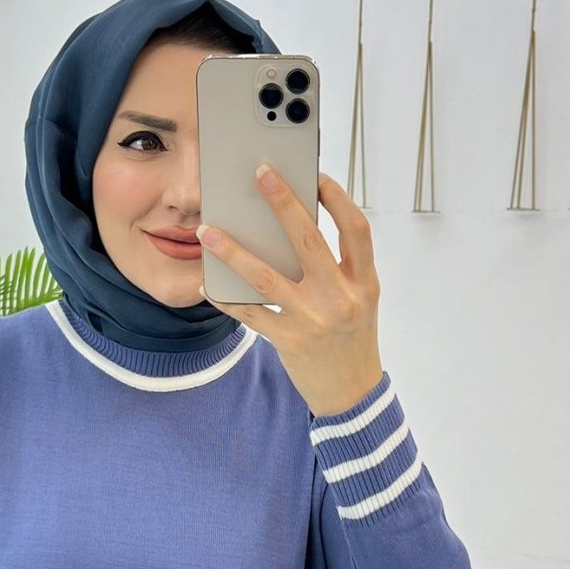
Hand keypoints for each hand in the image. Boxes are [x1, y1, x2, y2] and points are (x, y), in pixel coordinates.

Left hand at [198, 168, 384, 417]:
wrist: (352, 394)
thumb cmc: (352, 338)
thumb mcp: (359, 300)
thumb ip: (337, 267)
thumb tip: (292, 226)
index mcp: (364, 283)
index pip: (357, 231)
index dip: (339, 200)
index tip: (317, 176)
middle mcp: (341, 298)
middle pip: (309, 241)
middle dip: (284, 204)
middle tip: (261, 174)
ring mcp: (314, 320)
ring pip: (266, 277)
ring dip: (233, 251)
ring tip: (207, 232)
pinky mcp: (289, 341)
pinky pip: (249, 313)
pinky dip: (225, 298)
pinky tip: (205, 285)